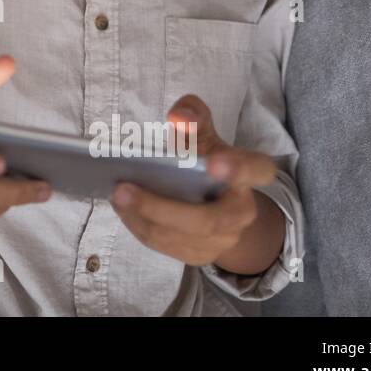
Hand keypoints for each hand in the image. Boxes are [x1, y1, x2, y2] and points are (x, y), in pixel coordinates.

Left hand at [108, 94, 279, 268]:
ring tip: (116, 195)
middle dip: (162, 208)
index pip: (255, 170)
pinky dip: (140, 227)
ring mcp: (223, 239)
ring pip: (181, 237)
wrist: (218, 204)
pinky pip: (167, 246)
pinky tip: (123, 209)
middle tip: (123, 188)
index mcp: (247, 175)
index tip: (213, 163)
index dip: (238, 168)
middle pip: (207, 220)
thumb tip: (179, 116)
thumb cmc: (205, 161)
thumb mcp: (203, 135)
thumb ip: (193, 118)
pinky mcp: (200, 254)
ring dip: (143, 218)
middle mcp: (241, 213)